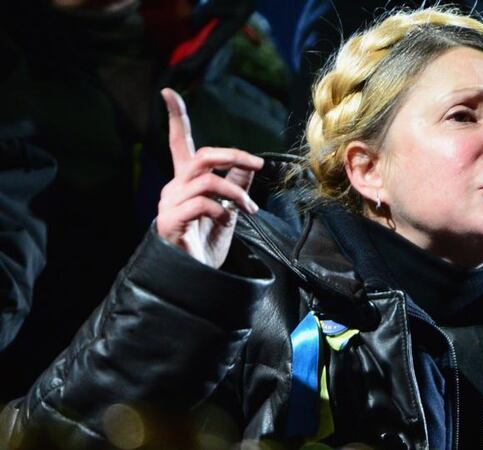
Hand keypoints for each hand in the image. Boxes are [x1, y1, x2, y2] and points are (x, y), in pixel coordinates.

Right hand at [155, 88, 263, 267]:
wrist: (194, 276)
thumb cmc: (206, 242)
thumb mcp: (229, 210)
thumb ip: (236, 184)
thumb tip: (251, 163)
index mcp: (186, 180)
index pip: (179, 143)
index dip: (174, 117)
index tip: (167, 92)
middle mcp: (174, 186)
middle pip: (203, 155)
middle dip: (234, 155)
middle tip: (257, 163)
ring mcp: (169, 203)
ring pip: (207, 180)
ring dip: (236, 192)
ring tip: (249, 209)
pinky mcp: (170, 220)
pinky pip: (201, 203)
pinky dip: (222, 210)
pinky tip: (227, 222)